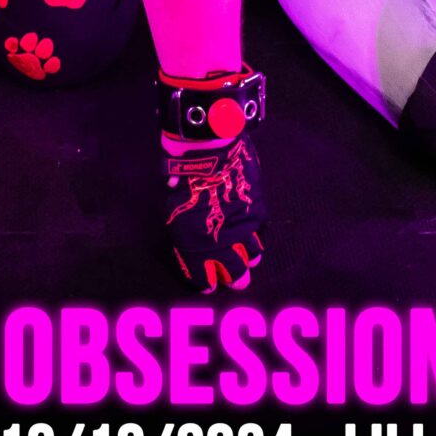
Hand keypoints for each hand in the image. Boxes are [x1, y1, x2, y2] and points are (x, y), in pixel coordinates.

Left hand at [163, 132, 264, 293]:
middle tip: (236, 281)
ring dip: (250, 260)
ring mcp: (243, 228)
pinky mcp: (257, 210)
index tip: (208, 284)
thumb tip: (193, 239)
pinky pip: (261, 231)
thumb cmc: (182, 178)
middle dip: (235, 280)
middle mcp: (222, 245)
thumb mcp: (173, 211)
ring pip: (252, 256)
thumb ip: (186, 231)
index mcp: (195, 247)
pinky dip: (258, 236)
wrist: (206, 151)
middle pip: (234, 274)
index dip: (205, 282)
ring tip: (249, 261)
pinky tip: (256, 237)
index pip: (202, 277)